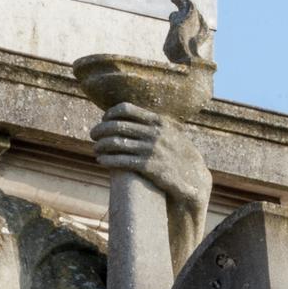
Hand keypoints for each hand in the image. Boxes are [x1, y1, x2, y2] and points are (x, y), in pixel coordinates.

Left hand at [89, 102, 211, 223]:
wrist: (195, 179)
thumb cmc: (179, 157)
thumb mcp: (171, 135)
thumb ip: (155, 126)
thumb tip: (135, 119)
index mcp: (159, 121)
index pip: (127, 109)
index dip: (110, 114)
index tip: (103, 120)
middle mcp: (155, 132)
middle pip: (117, 125)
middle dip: (101, 129)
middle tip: (93, 135)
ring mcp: (152, 149)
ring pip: (117, 143)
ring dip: (101, 145)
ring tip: (95, 149)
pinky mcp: (150, 167)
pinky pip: (122, 161)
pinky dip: (108, 160)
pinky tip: (101, 161)